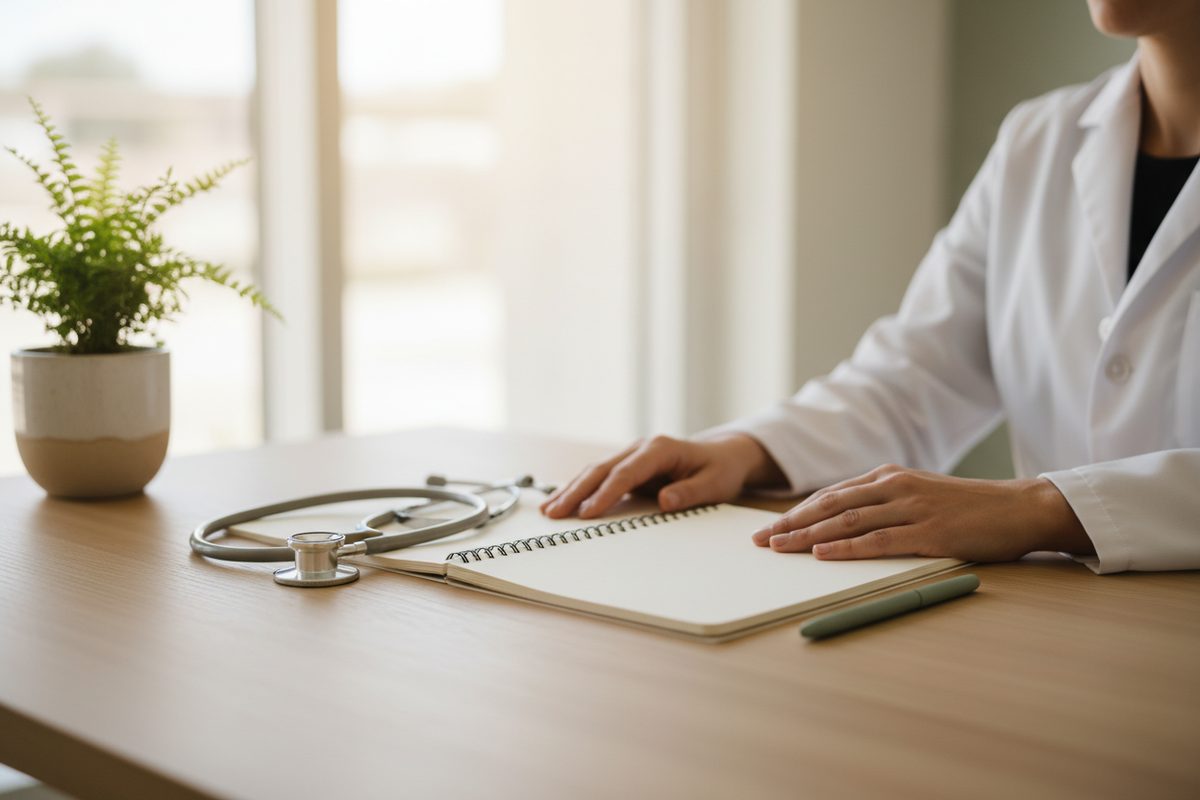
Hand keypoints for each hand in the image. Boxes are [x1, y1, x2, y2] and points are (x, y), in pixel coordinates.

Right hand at [541, 433, 785, 519]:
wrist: (723, 456)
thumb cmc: (720, 470)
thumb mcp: (716, 484)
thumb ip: (691, 492)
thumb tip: (665, 500)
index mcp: (661, 449)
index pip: (627, 473)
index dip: (606, 493)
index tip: (588, 513)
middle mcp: (641, 448)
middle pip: (602, 470)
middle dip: (576, 492)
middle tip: (555, 513)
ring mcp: (632, 456)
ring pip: (595, 472)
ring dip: (571, 490)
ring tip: (549, 511)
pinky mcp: (628, 467)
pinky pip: (600, 478)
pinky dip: (580, 490)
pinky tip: (562, 502)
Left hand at [750, 464, 1093, 561]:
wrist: (1018, 508)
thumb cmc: (967, 509)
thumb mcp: (918, 496)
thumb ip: (883, 505)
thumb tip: (842, 526)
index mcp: (888, 477)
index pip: (831, 496)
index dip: (796, 513)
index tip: (768, 529)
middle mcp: (894, 487)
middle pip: (830, 506)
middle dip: (791, 524)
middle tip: (760, 541)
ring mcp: (912, 508)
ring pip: (848, 522)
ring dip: (810, 536)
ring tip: (780, 547)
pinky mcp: (930, 532)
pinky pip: (880, 540)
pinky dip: (848, 548)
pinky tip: (824, 554)